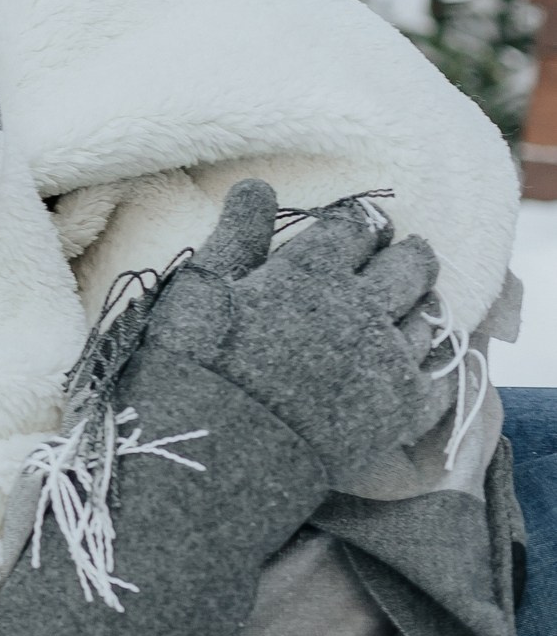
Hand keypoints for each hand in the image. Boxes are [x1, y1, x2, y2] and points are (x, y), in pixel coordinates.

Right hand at [140, 180, 447, 484]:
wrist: (214, 450)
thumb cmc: (195, 363)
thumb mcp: (201, 287)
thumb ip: (237, 234)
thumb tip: (256, 185)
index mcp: (311, 271)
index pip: (356, 228)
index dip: (360, 224)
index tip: (359, 228)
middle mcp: (361, 307)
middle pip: (409, 264)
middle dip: (406, 253)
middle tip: (401, 254)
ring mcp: (387, 358)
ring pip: (431, 313)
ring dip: (422, 301)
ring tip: (411, 302)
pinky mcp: (402, 408)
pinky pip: (441, 371)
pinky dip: (435, 357)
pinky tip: (419, 356)